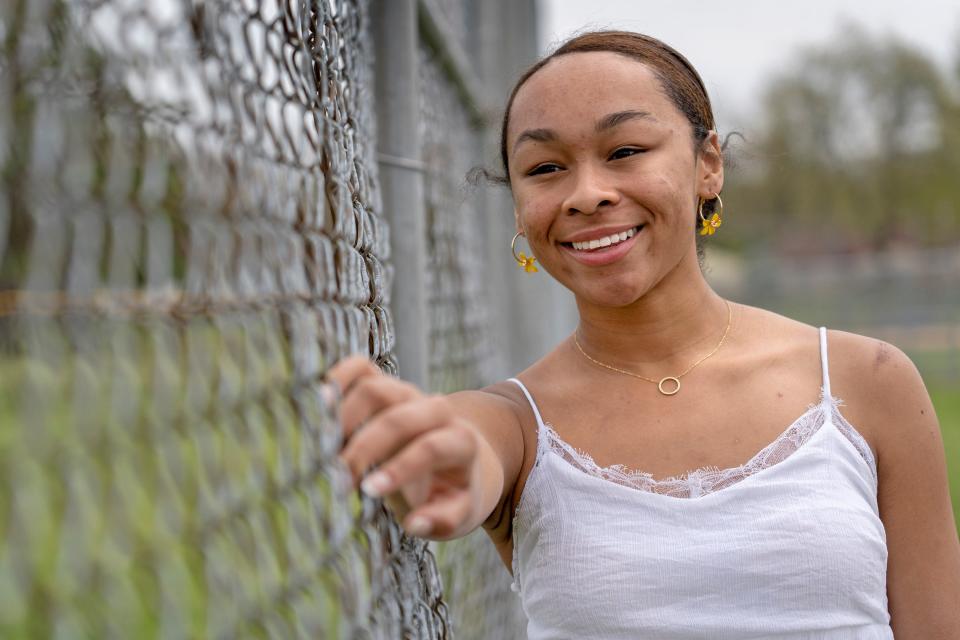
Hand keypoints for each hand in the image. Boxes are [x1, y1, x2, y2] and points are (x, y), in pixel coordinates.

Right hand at [328, 356, 482, 539]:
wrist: (457, 458)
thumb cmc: (451, 492)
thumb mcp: (458, 513)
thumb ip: (442, 520)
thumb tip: (415, 522)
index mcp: (460, 441)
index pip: (430, 447)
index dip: (399, 469)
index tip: (369, 491)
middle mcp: (436, 409)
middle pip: (397, 418)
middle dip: (364, 449)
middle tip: (339, 480)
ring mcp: (409, 393)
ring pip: (375, 388)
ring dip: (345, 418)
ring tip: (323, 448)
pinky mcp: (385, 384)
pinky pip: (360, 368)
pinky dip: (338, 378)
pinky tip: (318, 404)